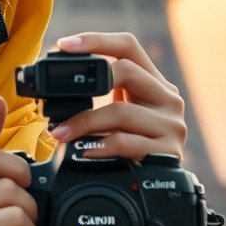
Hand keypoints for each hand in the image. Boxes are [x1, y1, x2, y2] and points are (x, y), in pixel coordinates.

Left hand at [48, 33, 186, 160]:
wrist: (163, 185)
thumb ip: (103, 96)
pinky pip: (127, 143)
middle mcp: (168, 98)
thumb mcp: (122, 114)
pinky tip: (85, 150)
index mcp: (154, 83)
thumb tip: (53, 88)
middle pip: (127, 72)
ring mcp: (171, 125)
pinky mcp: (168, 152)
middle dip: (88, 85)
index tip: (63, 45)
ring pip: (122, 111)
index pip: (128, 46)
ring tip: (60, 133)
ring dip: (84, 122)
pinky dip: (100, 146)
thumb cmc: (135, 145)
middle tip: (57, 101)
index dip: (95, 40)